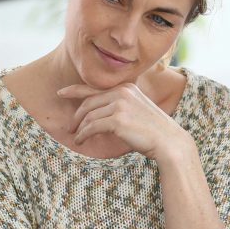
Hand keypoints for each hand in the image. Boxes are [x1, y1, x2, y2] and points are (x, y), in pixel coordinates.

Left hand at [57, 83, 190, 161]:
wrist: (169, 141)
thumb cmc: (153, 130)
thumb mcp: (136, 110)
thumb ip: (119, 106)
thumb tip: (98, 115)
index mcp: (126, 88)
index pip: (95, 87)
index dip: (75, 90)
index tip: (61, 93)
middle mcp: (122, 92)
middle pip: (88, 102)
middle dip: (76, 116)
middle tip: (70, 127)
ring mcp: (120, 105)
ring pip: (89, 116)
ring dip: (79, 129)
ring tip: (76, 137)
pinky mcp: (118, 120)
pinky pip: (92, 127)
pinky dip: (83, 135)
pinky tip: (81, 141)